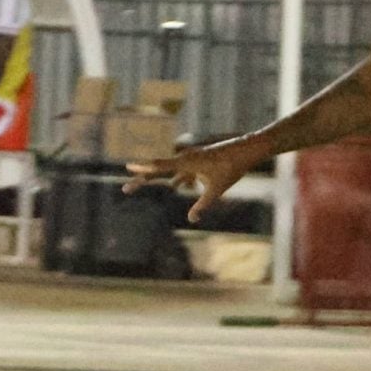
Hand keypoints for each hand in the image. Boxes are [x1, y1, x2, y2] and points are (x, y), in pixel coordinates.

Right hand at [127, 137, 259, 222]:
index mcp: (186, 162)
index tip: (127, 167)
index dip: (143, 168)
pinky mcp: (199, 161)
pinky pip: (183, 172)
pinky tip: (175, 186)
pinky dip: (177, 179)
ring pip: (169, 171)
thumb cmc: (231, 169)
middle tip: (125, 189)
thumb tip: (191, 219)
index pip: (159, 166)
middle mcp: (185, 158)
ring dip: (156, 178)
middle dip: (141, 179)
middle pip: (158, 170)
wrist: (246, 150)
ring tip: (140, 185)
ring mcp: (191, 159)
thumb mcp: (216, 190)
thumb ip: (202, 205)